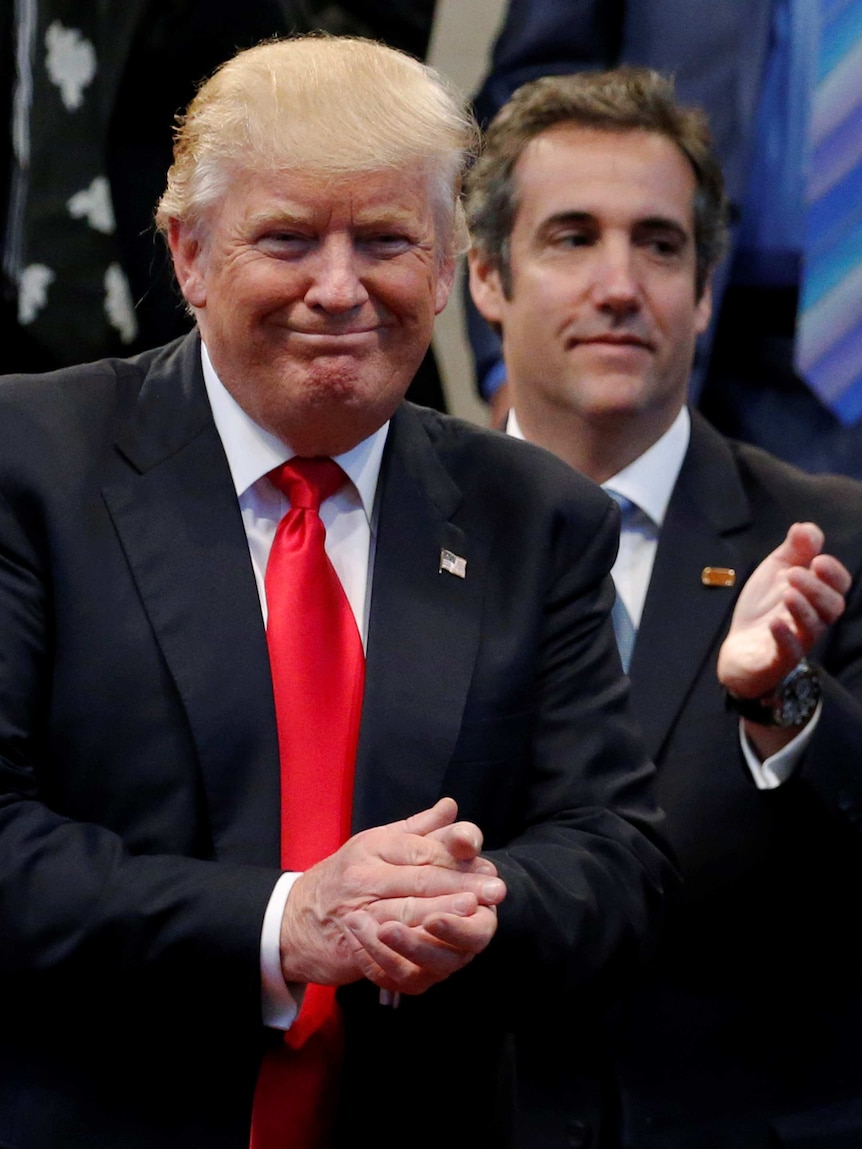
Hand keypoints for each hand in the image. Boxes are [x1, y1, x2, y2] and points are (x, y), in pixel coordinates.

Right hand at [279, 798, 505, 991]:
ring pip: (405, 913)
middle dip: (460, 886)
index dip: (456, 856)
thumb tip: (451, 807)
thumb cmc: (344, 876)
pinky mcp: (352, 946)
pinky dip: (415, 950)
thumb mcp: (376, 843)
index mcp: (373, 847)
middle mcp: (363, 877)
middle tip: (494, 890)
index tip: (488, 864)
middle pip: (419, 880)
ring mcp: (356, 912)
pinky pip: (389, 949)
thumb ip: (418, 828)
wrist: (292, 918)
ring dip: (442, 914)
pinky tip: (440, 950)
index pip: (421, 849)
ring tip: (473, 912)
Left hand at [717, 522, 849, 700]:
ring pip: (813, 628)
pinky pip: (789, 652)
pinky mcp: (778, 659)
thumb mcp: (775, 572)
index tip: (817, 560)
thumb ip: (793, 550)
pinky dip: (784, 637)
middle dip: (817, 588)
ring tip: (787, 593)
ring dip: (803, 608)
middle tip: (794, 574)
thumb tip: (806, 527)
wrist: (738, 648)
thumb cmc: (763, 608)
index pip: (839, 586)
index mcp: (815, 597)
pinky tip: (774, 622)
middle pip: (832, 607)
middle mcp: (812, 619)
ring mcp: (797, 641)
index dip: (834, 573)